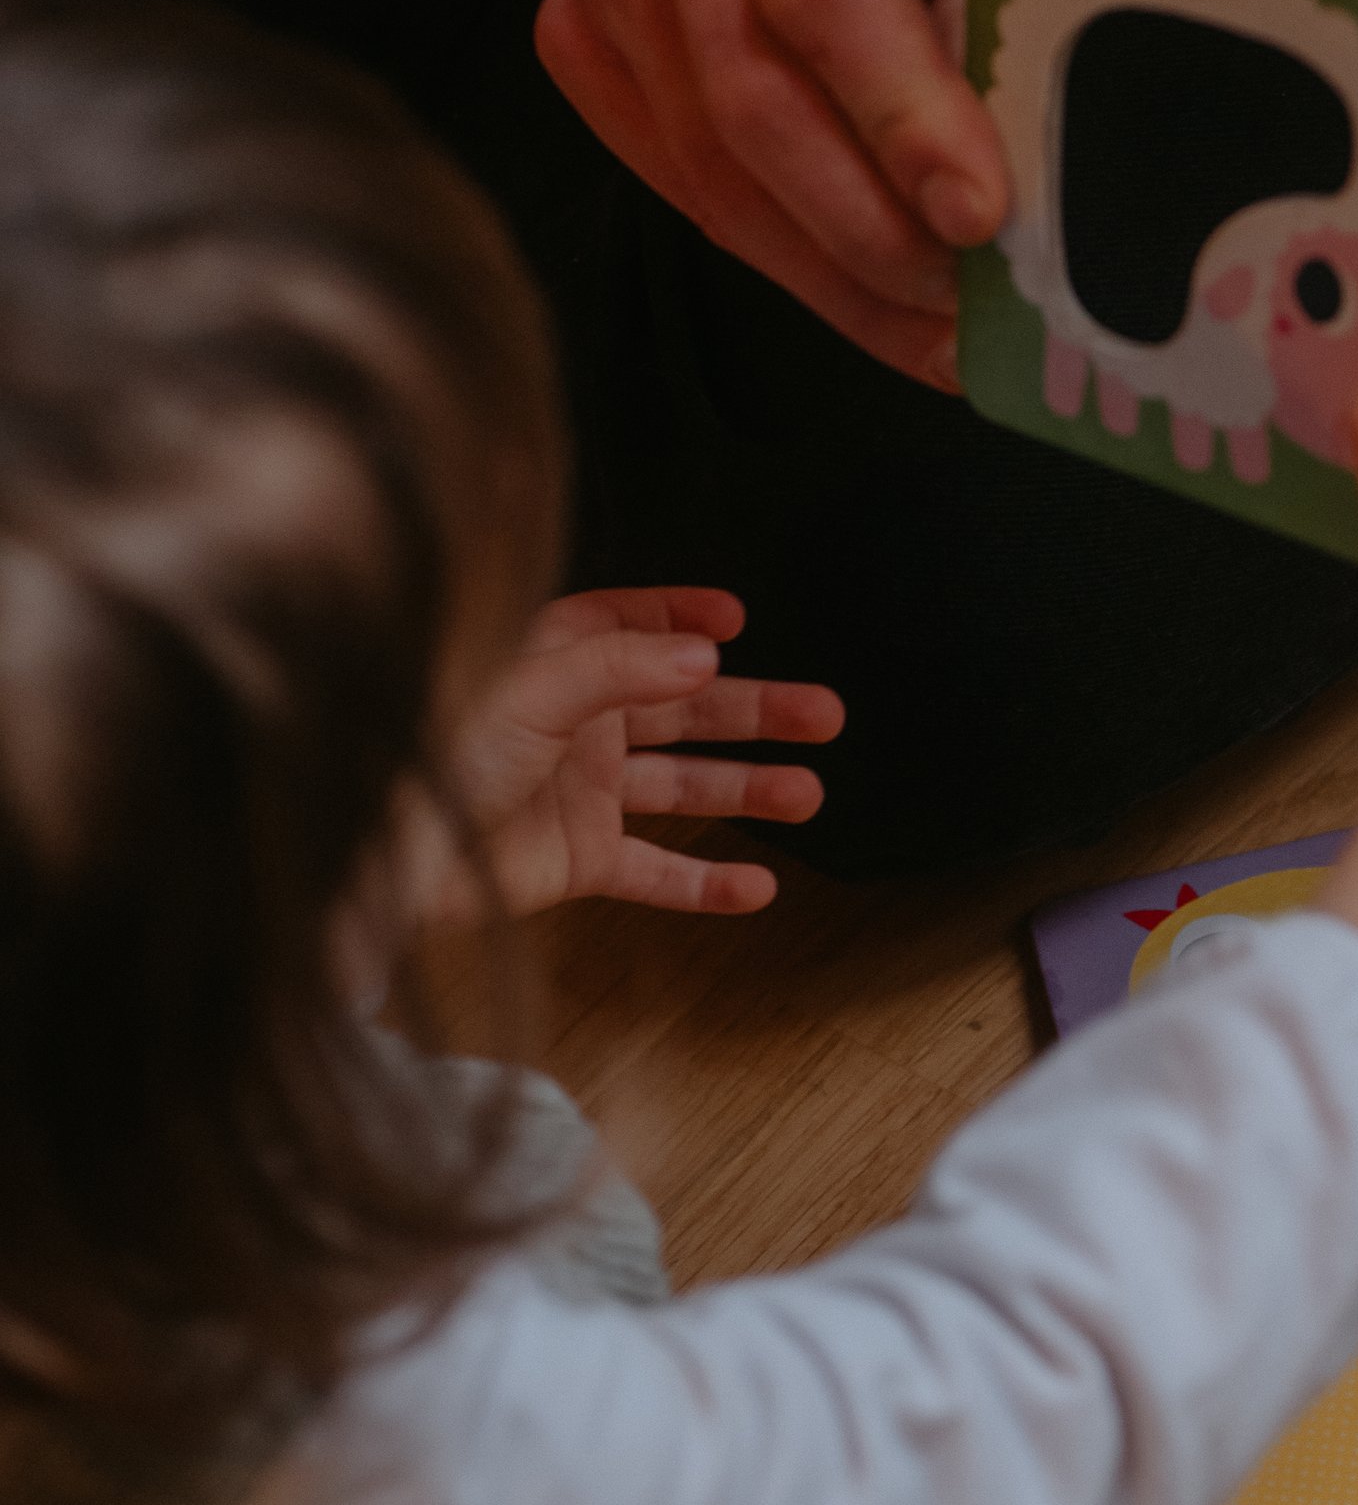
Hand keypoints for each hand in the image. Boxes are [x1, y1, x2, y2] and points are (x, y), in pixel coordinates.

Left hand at [440, 586, 842, 920]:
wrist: (388, 850)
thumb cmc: (433, 753)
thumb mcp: (531, 687)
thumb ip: (620, 667)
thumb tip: (702, 655)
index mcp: (556, 665)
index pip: (630, 626)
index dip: (681, 619)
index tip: (735, 619)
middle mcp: (576, 724)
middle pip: (683, 710)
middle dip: (755, 711)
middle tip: (822, 714)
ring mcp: (582, 793)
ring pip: (683, 786)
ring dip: (748, 788)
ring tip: (808, 794)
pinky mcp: (579, 858)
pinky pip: (656, 869)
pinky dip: (706, 882)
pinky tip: (756, 885)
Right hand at [536, 0, 1035, 385]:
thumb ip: (998, 44)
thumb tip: (1005, 226)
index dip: (901, 118)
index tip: (983, 219)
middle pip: (753, 100)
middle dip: (873, 236)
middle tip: (974, 312)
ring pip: (712, 169)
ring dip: (835, 275)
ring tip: (937, 329)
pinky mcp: (579, 33)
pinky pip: (682, 183)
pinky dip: (784, 257)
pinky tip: (866, 292)